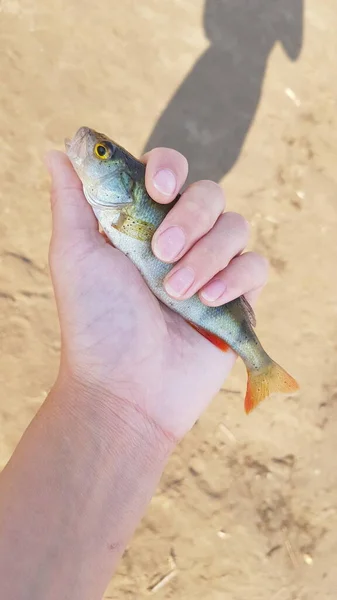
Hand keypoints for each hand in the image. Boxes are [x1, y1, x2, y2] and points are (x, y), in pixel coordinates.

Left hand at [47, 148, 267, 441]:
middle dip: (189, 219)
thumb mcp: (75, 255)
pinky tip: (208, 301)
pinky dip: (235, 278)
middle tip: (160, 254)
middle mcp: (179, 239)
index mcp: (142, 223)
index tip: (159, 188)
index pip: (168, 170)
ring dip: (207, 256)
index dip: (169, 168)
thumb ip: (73, 200)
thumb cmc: (95, 321)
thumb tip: (58, 151)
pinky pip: (256, 265)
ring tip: (175, 293)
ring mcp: (210, 267)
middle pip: (209, 193)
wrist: (125, 387)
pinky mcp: (237, 298)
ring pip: (235, 226)